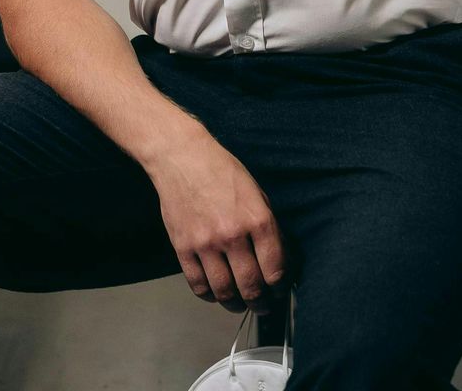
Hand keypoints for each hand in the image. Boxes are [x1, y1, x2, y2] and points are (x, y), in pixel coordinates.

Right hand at [144, 132, 286, 311]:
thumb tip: (279, 260)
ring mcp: (205, 243)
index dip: (280, 287)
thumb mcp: (257, 194)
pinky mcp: (183, 247)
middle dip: (261, 302)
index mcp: (258, 219)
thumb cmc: (221, 171)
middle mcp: (233, 234)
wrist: (181, 157)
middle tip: (263, 304)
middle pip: (251, 287)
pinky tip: (215, 292)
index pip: (275, 270)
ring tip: (240, 303)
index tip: (279, 290)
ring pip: (224, 292)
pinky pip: (198, 284)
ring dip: (235, 304)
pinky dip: (209, 295)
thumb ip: (268, 228)